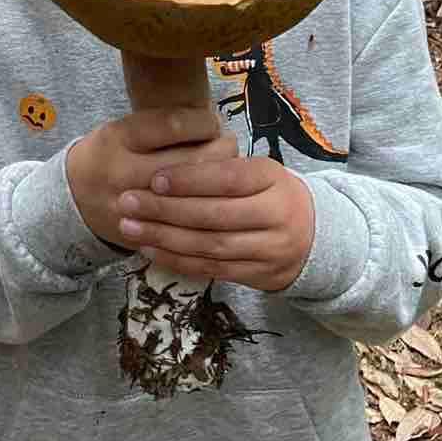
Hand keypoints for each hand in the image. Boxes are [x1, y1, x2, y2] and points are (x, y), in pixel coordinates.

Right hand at [66, 105, 235, 248]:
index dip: (204, 122)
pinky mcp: (145, 233)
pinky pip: (188, 223)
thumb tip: (215, 123)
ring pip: (196, 195)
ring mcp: (135, 207)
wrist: (73, 198)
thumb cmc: (109, 154)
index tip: (212, 123)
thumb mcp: (121, 129)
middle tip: (227, 146)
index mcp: (119, 138)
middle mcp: (126, 172)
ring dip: (221, 181)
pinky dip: (206, 209)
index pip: (174, 125)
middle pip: (193, 162)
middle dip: (222, 151)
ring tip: (225, 171)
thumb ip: (160, 126)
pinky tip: (210, 198)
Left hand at [114, 143, 315, 292]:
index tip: (154, 178)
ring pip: (210, 246)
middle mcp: (276, 214)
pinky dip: (178, 260)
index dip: (190, 180)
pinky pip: (211, 269)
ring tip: (130, 227)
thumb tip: (164, 165)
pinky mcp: (258, 275)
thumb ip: (219, 169)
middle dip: (166, 210)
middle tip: (127, 202)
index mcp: (273, 178)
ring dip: (164, 238)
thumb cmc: (270, 194)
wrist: (313, 235)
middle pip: (215, 215)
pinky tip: (150, 250)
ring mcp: (269, 249)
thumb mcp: (257, 172)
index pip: (229, 178)